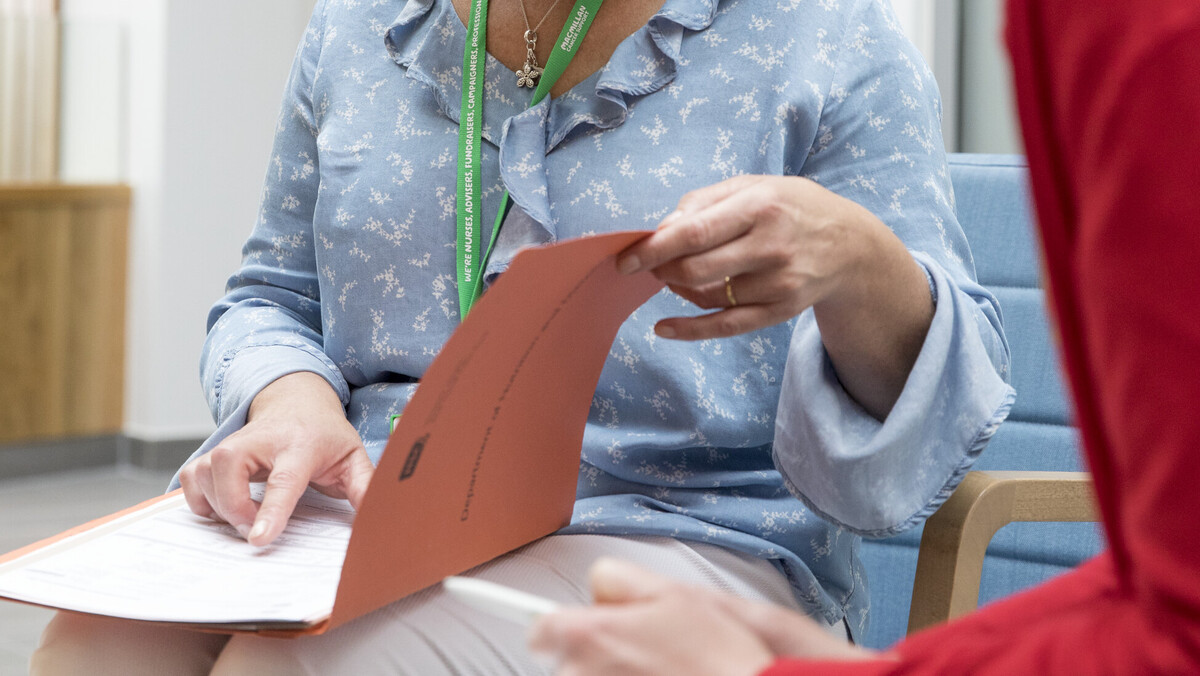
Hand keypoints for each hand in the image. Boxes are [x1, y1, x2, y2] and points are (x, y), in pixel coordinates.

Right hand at [178, 372, 374, 545]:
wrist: (298, 402)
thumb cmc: (325, 436)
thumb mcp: (353, 458)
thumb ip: (365, 487)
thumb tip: (378, 518)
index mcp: (300, 445)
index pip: (283, 480)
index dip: (270, 511)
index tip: (258, 539)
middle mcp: (260, 440)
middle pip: (228, 470)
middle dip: (234, 508)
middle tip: (254, 530)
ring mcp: (232, 443)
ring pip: (204, 474)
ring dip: (218, 506)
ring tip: (246, 516)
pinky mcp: (213, 452)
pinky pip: (191, 477)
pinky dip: (200, 499)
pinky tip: (225, 506)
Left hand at [528, 558, 876, 675]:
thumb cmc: (715, 652)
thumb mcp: (671, 591)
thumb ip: (616, 577)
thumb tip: (594, 585)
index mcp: (588, 634)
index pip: (540, 629)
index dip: (564, 626)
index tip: (583, 631)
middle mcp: (581, 673)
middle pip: (566, 660)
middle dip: (596, 652)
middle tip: (643, 650)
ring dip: (611, 674)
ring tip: (658, 670)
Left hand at [618, 175, 931, 418]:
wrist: (850, 245)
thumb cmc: (790, 207)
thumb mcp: (752, 185)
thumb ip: (703, 201)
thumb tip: (661, 229)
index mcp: (760, 206)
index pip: (695, 232)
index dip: (655, 248)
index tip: (626, 258)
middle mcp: (772, 246)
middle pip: (696, 269)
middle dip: (663, 270)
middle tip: (652, 265)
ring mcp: (778, 283)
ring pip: (707, 296)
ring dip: (679, 289)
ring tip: (677, 276)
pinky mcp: (780, 311)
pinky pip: (726, 326)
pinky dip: (690, 330)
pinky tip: (664, 327)